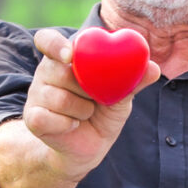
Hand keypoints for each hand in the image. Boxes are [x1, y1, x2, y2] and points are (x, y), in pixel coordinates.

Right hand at [21, 28, 159, 171]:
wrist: (89, 147)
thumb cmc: (105, 112)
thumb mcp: (122, 95)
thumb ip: (134, 79)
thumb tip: (154, 67)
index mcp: (66, 58)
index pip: (47, 39)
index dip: (55, 45)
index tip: (70, 54)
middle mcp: (47, 72)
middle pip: (59, 70)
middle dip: (85, 87)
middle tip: (96, 96)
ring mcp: (36, 94)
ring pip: (58, 97)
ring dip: (82, 110)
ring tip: (86, 113)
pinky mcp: (33, 117)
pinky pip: (47, 117)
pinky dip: (68, 124)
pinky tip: (73, 125)